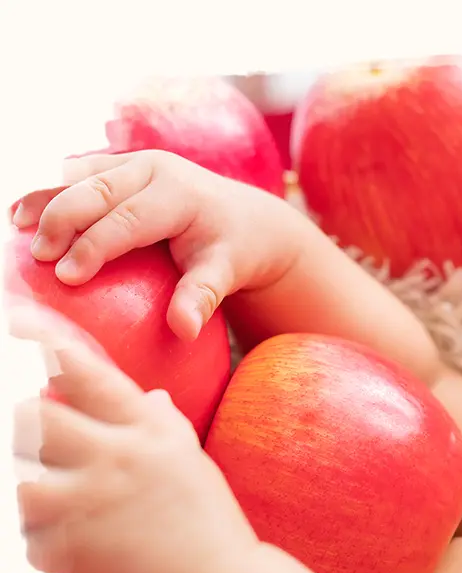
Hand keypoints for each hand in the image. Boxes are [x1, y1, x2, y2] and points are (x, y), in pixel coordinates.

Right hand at [10, 150, 301, 341]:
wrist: (247, 217)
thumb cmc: (234, 251)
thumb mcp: (226, 273)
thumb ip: (203, 297)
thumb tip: (184, 330)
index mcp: (179, 193)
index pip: (128, 219)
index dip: (94, 245)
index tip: (66, 277)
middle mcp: (154, 169)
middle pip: (96, 189)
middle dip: (61, 219)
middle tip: (38, 257)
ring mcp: (134, 163)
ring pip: (80, 176)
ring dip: (45, 199)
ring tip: (16, 226)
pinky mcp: (120, 166)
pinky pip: (78, 176)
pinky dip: (49, 193)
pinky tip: (22, 216)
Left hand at [10, 303, 260, 572]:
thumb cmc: (210, 528)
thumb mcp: (191, 465)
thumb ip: (162, 428)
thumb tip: (153, 398)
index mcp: (149, 429)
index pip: (85, 371)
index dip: (41, 340)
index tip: (10, 316)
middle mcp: (117, 456)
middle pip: (33, 417)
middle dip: (24, 425)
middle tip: (32, 438)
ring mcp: (92, 501)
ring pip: (21, 480)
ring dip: (32, 494)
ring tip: (64, 509)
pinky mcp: (72, 547)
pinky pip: (30, 538)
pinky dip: (47, 548)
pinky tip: (81, 556)